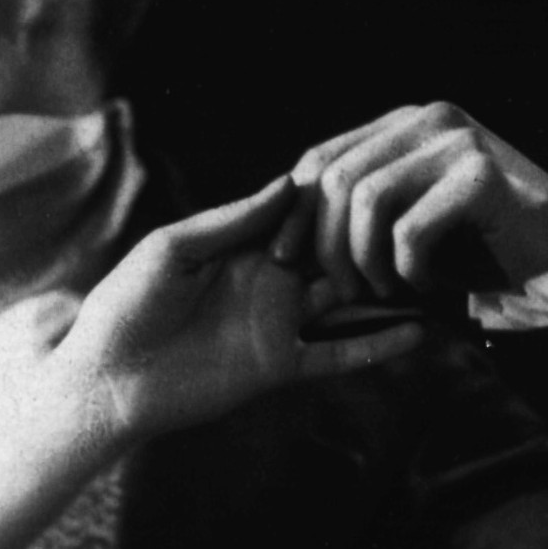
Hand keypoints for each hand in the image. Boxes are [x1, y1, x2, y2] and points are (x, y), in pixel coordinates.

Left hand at [51, 177, 425, 457]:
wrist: (107, 384)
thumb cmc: (124, 306)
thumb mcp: (172, 250)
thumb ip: (232, 220)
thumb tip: (289, 184)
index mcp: (238, 243)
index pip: (298, 210)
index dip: (333, 192)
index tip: (379, 164)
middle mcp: (266, 278)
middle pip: (332, 248)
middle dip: (372, 232)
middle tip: (423, 208)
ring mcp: (276, 321)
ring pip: (346, 299)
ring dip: (388, 285)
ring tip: (440, 265)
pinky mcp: (278, 365)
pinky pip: (337, 354)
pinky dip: (377, 345)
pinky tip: (418, 332)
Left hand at [289, 102, 547, 311]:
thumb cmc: (488, 253)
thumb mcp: (413, 225)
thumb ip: (364, 212)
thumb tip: (288, 230)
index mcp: (407, 126)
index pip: (322, 158)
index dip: (296, 212)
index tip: (286, 260)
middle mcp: (431, 121)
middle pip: (336, 178)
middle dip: (326, 245)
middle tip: (343, 291)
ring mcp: (460, 142)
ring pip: (367, 200)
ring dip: (364, 260)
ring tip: (385, 292)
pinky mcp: (482, 176)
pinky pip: (411, 230)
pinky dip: (409, 271)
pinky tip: (426, 288)